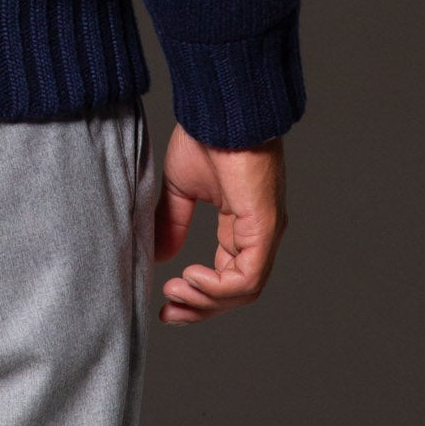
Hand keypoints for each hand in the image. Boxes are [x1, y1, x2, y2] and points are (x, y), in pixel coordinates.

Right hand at [152, 122, 287, 324]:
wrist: (220, 111)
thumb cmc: (207, 137)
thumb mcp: (180, 188)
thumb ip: (173, 222)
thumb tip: (159, 256)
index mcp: (243, 225)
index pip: (228, 276)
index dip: (199, 295)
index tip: (168, 302)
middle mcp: (259, 234)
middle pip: (237, 291)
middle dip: (201, 308)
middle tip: (170, 313)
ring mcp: (265, 233)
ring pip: (243, 291)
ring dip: (206, 300)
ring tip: (175, 292)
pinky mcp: (264, 229)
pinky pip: (247, 277)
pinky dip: (218, 288)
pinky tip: (191, 277)